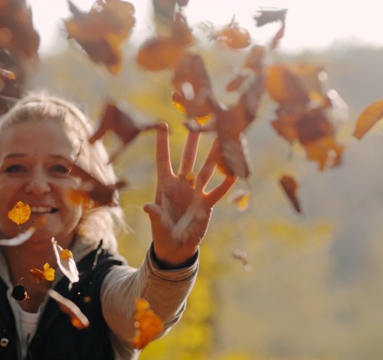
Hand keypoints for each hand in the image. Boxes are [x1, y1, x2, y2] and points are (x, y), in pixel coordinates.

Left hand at [144, 123, 235, 266]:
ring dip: (213, 156)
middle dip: (193, 142)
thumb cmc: (162, 234)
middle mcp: (181, 185)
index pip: (163, 160)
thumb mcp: (157, 225)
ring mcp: (195, 193)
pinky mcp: (207, 204)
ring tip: (222, 140)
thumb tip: (148, 207)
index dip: (162, 143)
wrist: (176, 248)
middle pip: (188, 159)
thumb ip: (155, 215)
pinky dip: (225, 183)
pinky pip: (217, 192)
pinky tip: (234, 171)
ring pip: (206, 170)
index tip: (163, 124)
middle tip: (199, 122)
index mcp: (165, 186)